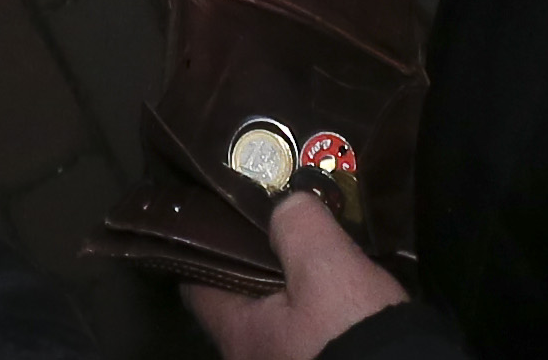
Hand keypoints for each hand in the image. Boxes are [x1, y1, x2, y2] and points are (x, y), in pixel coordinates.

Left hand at [180, 196, 410, 359]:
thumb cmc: (351, 329)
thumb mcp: (324, 265)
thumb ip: (296, 223)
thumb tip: (286, 204)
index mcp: (237, 333)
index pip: (196, 279)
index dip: (207, 241)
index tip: (225, 207)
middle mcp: (251, 354)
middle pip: (239, 294)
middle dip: (257, 257)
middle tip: (279, 215)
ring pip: (277, 312)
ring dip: (293, 282)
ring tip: (314, 240)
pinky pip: (308, 327)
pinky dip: (317, 303)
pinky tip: (340, 280)